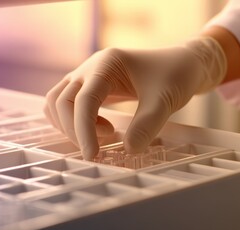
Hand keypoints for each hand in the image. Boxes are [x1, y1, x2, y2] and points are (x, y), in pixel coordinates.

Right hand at [44, 37, 226, 159]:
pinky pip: (64, 102)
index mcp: (107, 63)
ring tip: (101, 135)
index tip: (92, 155)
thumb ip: (146, 124)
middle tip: (97, 149)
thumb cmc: (175, 75)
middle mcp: (91, 67)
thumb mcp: (165, 100)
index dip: (84, 130)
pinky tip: (97, 129)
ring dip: (68, 124)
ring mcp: (87, 75)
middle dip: (74, 129)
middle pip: (62, 100)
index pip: (84, 99)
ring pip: (57, 100)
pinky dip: (69, 119)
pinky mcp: (89, 85)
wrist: (182, 63)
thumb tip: (128, 150)